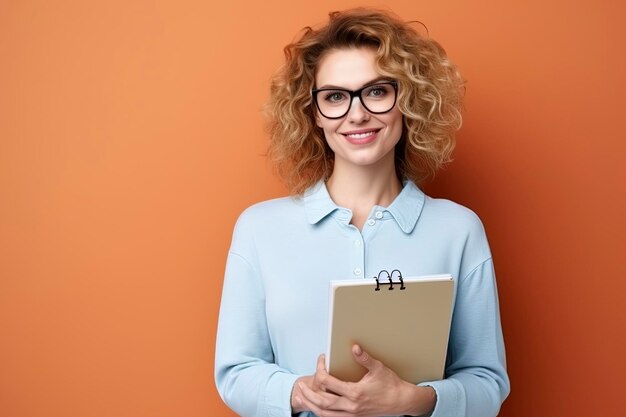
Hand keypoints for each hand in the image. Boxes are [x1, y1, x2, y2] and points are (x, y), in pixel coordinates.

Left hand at [293, 345, 435, 416]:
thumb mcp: (378, 368)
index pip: (330, 383)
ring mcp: (352, 415)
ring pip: (326, 414)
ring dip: (312, 406)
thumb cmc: (390, 384)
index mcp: (356, 392)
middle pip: (323, 402)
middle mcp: (352, 406)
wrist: (401, 401)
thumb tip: (354, 347)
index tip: (320, 363)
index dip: (321, 372)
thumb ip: (364, 358)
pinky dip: (322, 414)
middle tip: (299, 386)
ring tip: (302, 398)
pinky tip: (316, 407)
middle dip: (309, 394)